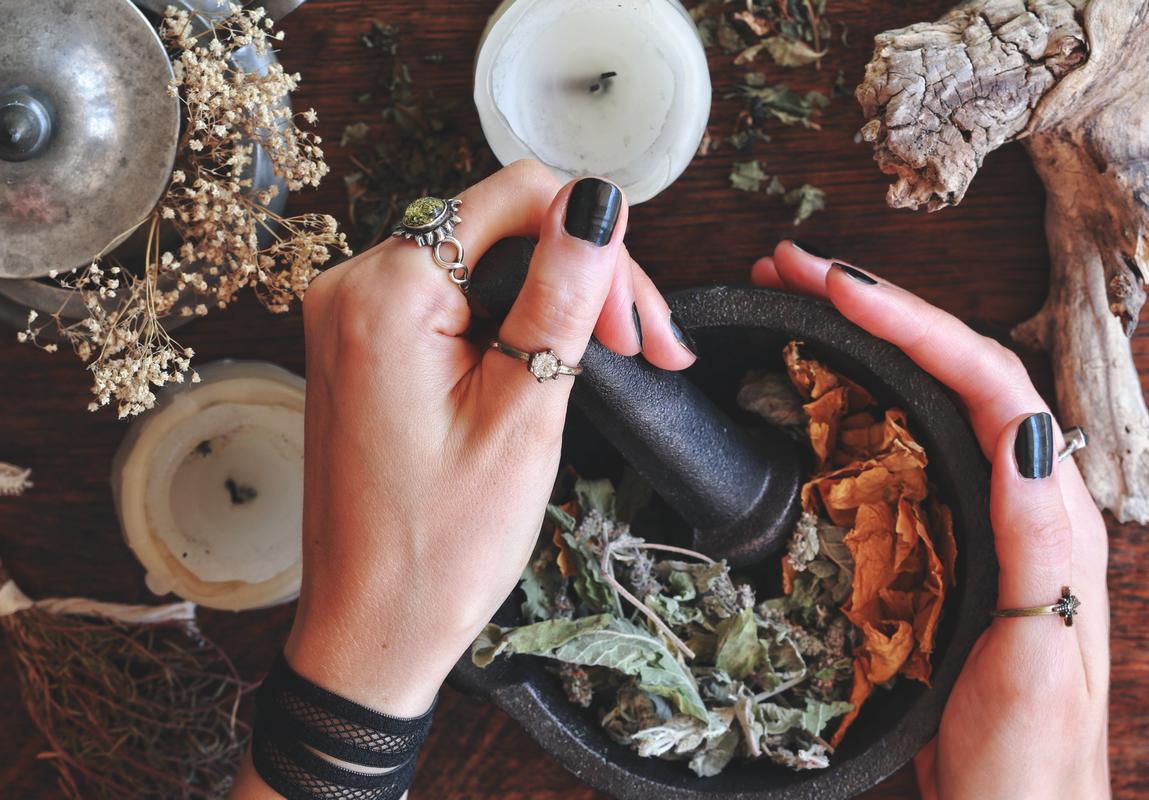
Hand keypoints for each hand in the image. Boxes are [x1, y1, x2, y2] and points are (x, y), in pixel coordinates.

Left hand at [231, 161, 695, 795]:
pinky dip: (512, 327)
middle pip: (500, 228)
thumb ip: (559, 296)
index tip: (633, 321)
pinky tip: (559, 363)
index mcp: (385, 292)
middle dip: (583, 275)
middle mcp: (354, 287)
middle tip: (646, 347)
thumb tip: (595, 202)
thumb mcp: (522, 415)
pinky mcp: (367, 350)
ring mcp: (355, 319)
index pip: (513, 196)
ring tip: (621, 360)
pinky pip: (453, 304)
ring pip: (484, 265)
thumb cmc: (439, 545)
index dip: (593, 241)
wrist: (371, 630)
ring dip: (555, 302)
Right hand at [753, 244, 1110, 798]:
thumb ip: (1040, 542)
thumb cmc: (1029, 757)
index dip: (913, 322)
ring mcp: (981, 515)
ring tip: (794, 302)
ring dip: (865, 336)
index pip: (990, 380)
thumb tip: (1022, 423)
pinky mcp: (943, 541)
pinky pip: (904, 442)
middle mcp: (1022, 497)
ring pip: (928, 394)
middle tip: (790, 271)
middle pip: (956, 366)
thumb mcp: (1040, 654)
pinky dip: (859, 394)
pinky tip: (817, 383)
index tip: (832, 285)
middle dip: (877, 305)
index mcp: (1051, 513)